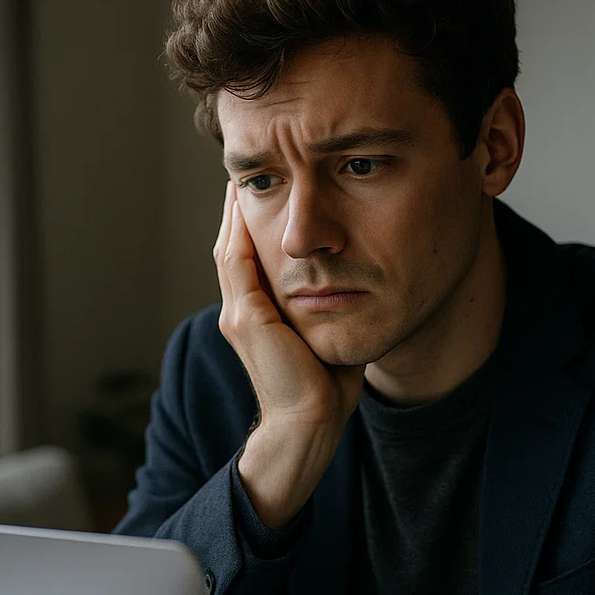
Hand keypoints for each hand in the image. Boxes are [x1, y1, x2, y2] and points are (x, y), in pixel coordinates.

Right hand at [213, 182, 364, 527]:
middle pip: (234, 245)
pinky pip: (238, 264)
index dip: (253, 221)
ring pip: (231, 249)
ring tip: (244, 176)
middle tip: (249, 171)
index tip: (267, 189)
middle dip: (239, 208)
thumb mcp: (329, 330)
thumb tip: (362, 273)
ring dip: (236, 212)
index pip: (249, 256)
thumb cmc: (326, 385)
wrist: (310, 424)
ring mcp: (239, 315)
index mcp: (257, 315)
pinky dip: (240, 230)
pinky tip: (247, 202)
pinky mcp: (247, 320)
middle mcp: (240, 312)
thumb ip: (333, 301)